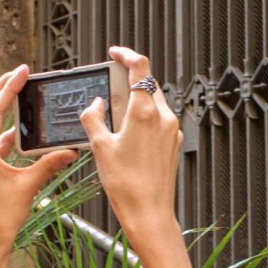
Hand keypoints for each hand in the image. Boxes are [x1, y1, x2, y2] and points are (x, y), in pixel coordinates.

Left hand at [0, 65, 79, 248]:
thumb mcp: (29, 186)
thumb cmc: (3, 216)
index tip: (23, 71)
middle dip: (1, 88)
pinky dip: (9, 129)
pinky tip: (24, 129)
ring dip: (3, 105)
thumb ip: (49, 164)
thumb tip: (71, 150)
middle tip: (19, 73)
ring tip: (20, 93)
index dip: (9, 87)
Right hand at [79, 47, 182, 238]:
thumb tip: (95, 105)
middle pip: (148, 84)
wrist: (149, 213)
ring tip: (115, 113)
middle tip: (109, 86)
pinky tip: (127, 132)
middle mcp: (164, 117)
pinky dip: (143, 117)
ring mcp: (172, 131)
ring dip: (136, 100)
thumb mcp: (99, 147)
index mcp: (145, 112)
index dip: (126, 55)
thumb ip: (93, 119)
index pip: (140, 68)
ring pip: (154, 102)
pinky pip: (159, 120)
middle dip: (129, 80)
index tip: (114, 53)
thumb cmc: (126, 184)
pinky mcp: (174, 143)